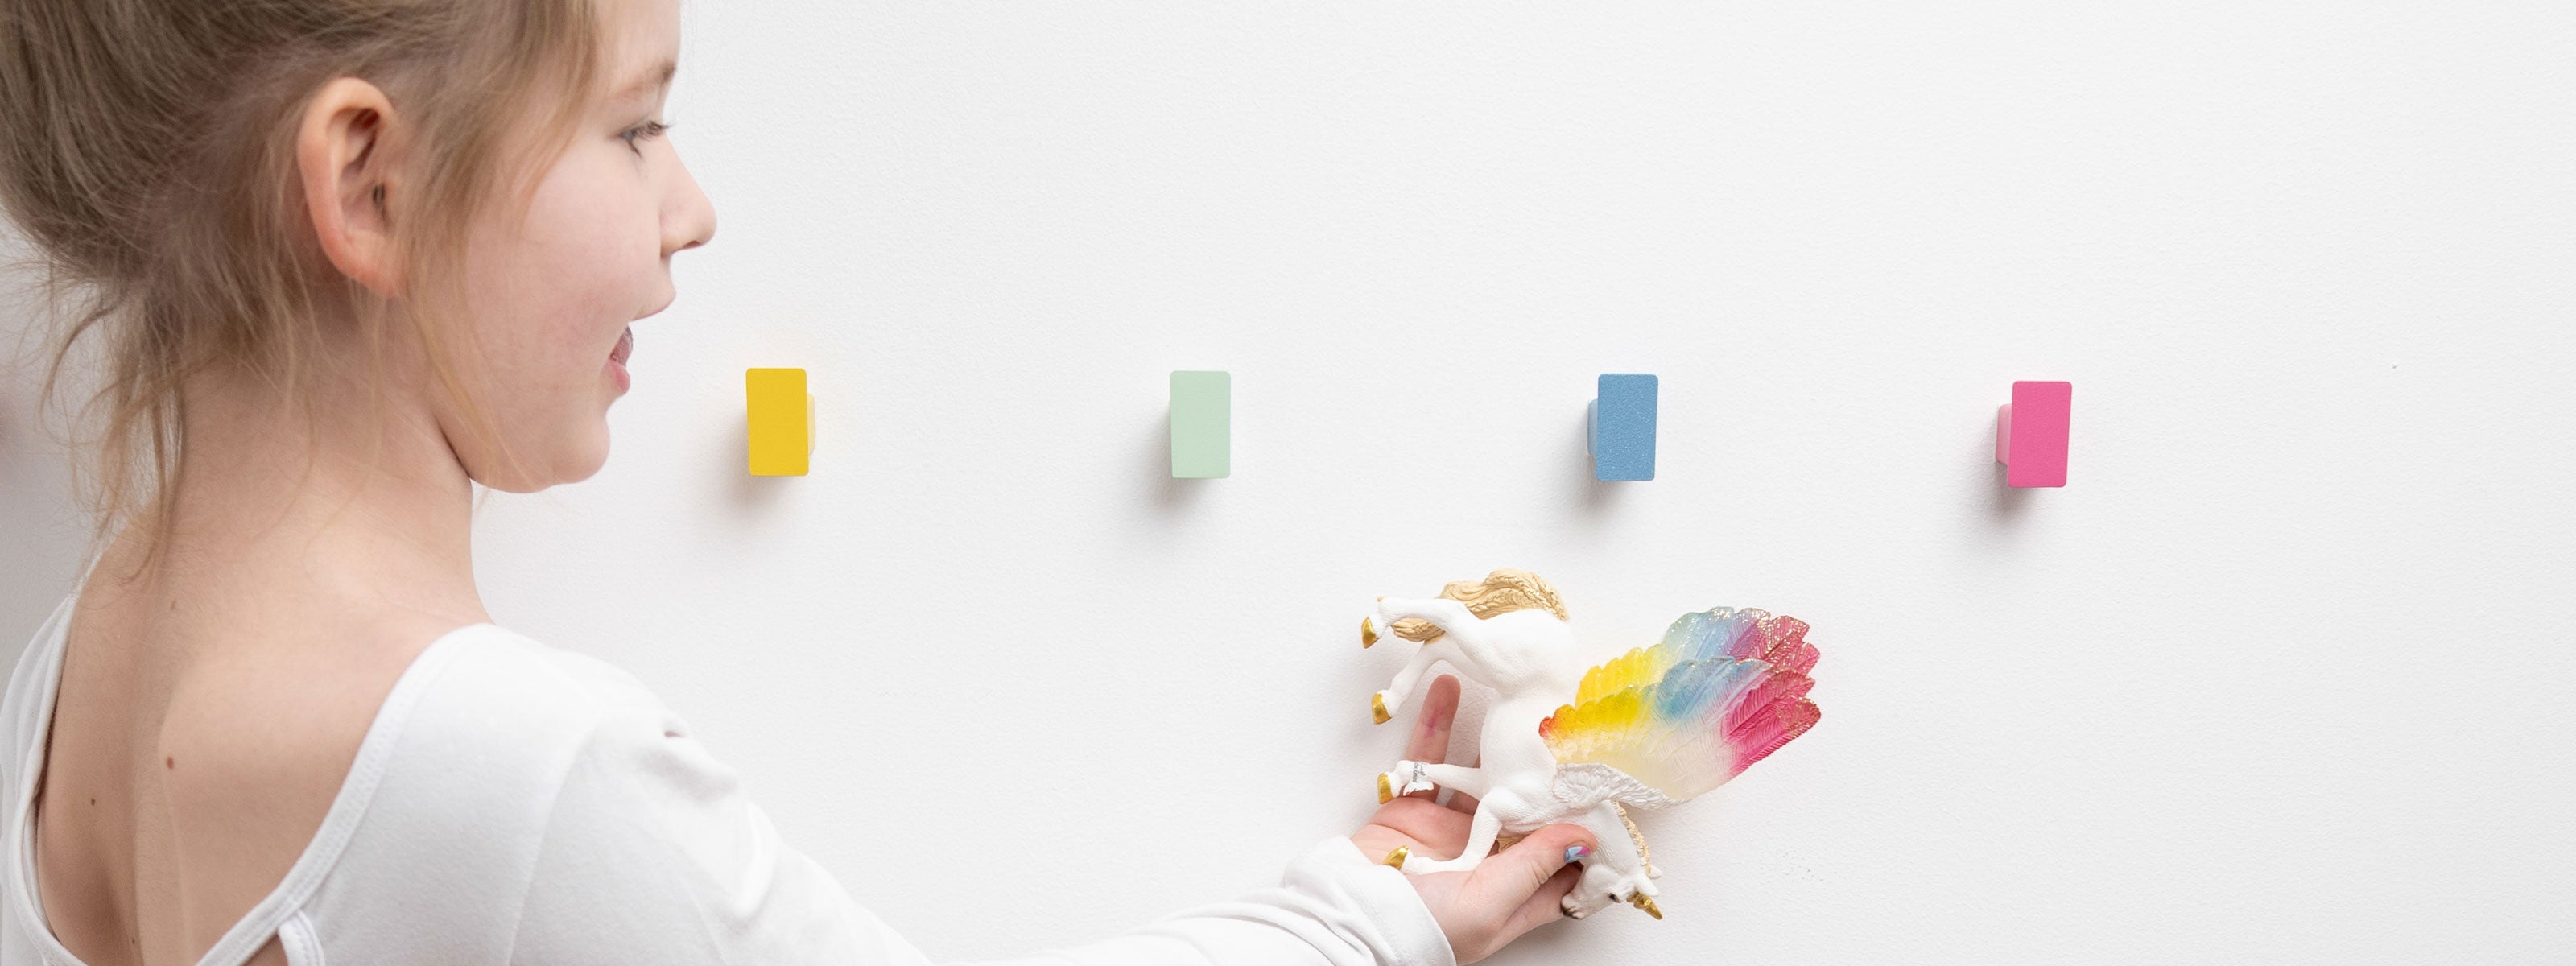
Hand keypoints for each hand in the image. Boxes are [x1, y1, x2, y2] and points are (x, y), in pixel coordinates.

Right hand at [1350, 674, 1596, 963]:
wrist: (1348, 916)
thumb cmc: (1423, 928)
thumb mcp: (1491, 902)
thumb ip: (1535, 865)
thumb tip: (1585, 837)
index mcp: (1512, 892)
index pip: (1562, 864)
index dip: (1584, 833)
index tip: (1606, 792)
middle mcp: (1485, 860)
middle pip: (1524, 812)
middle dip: (1543, 775)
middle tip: (1564, 726)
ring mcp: (1448, 832)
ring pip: (1478, 776)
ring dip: (1491, 739)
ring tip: (1511, 700)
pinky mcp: (1412, 811)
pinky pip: (1430, 761)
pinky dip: (1437, 726)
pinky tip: (1449, 692)